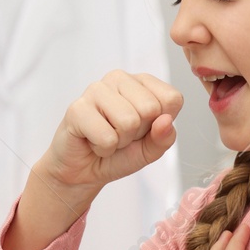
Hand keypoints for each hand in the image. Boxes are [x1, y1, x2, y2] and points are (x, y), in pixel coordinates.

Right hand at [43, 70, 181, 190]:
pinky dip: (104, 148)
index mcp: (142, 83)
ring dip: (120, 141)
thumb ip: (165, 137)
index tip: (143, 129)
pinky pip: (107, 137)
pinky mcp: (77, 108)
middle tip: (121, 135)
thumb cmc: (119, 153)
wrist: (84, 170)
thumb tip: (166, 121)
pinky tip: (93, 141)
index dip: (160, 123)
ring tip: (108, 137)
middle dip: (138, 133)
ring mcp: (96, 90)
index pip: (172, 98)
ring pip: (129, 121)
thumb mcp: (151, 149)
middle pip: (151, 109)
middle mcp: (119, 79)